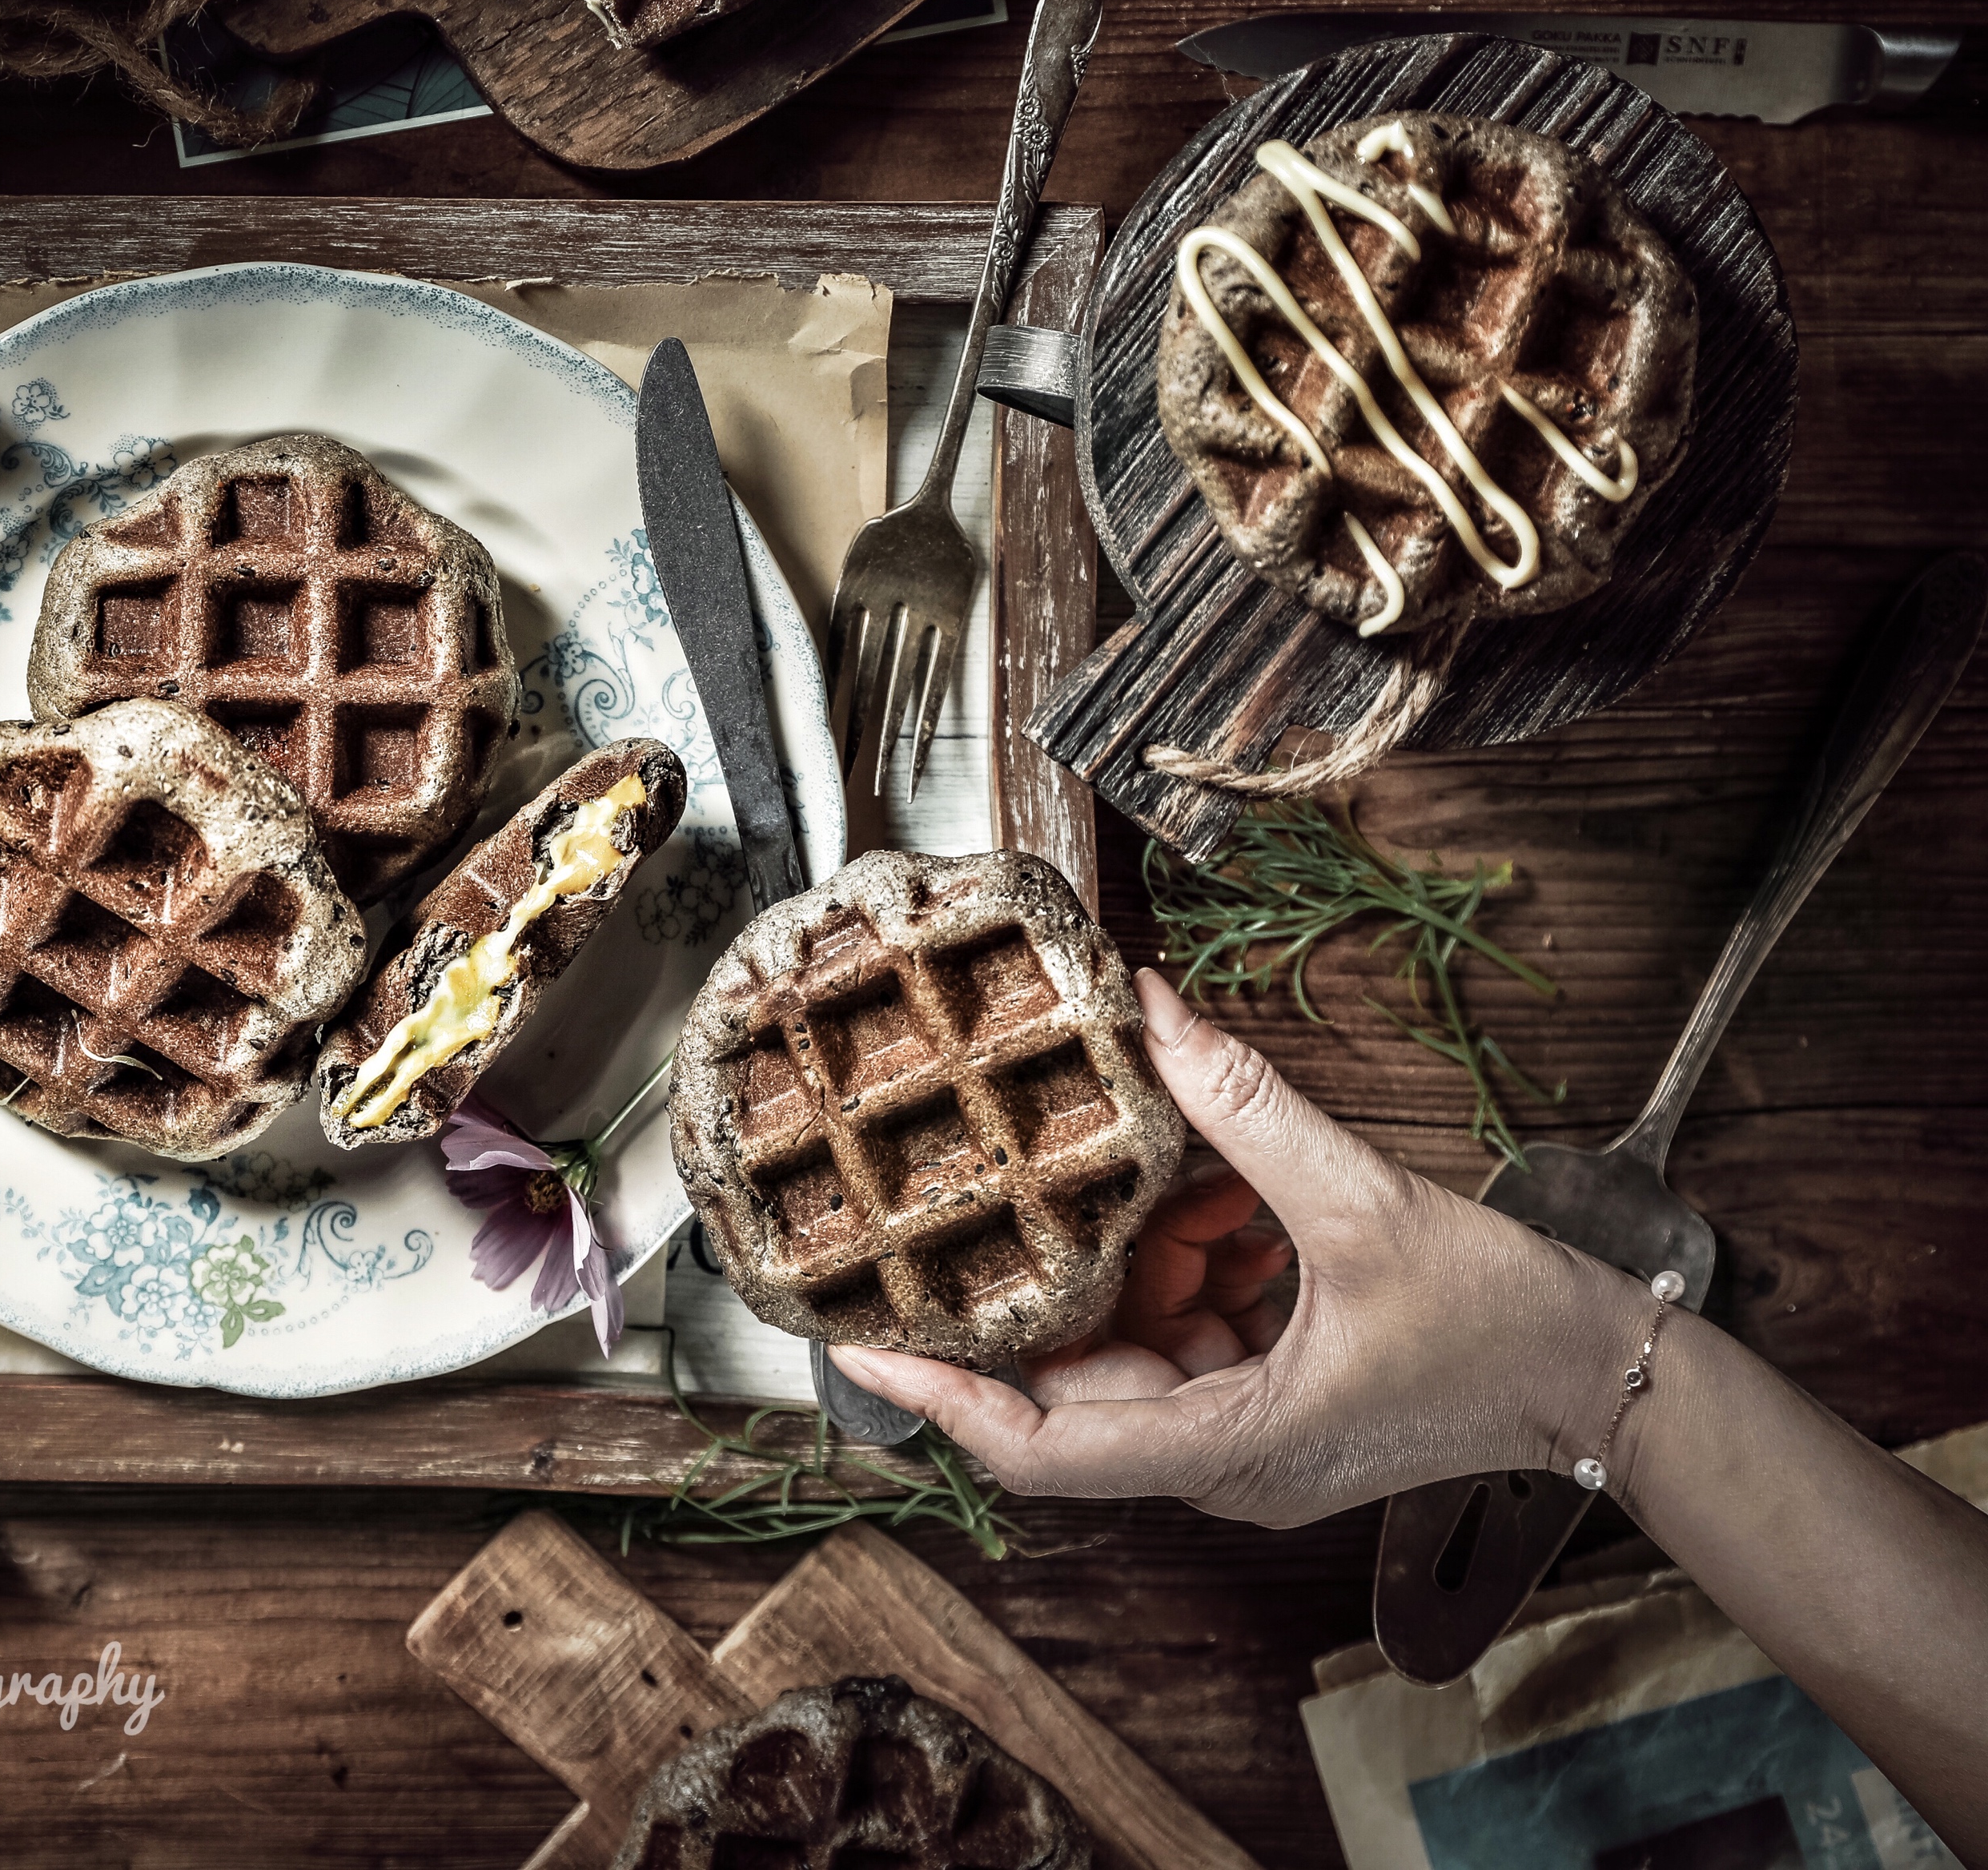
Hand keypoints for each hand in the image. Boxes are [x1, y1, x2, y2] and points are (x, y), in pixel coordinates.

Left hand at [832, 969, 1642, 1526]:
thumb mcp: (1361, 1202)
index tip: (863, 1351)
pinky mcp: (1269, 1401)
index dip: (943, 1400)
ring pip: (1128, 1348)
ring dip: (1123, 1261)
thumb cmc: (1504, 1323)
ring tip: (1119, 1172)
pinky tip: (1209, 1198)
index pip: (1041, 1449)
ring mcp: (1243, 1437)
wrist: (1609, 1376)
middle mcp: (1219, 1461)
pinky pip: (1185, 1334)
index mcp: (1227, 1448)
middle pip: (1069, 1390)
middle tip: (956, 1206)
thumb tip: (1152, 1012)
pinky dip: (1182, 1264)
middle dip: (1029, 1290)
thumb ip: (1247, 1110)